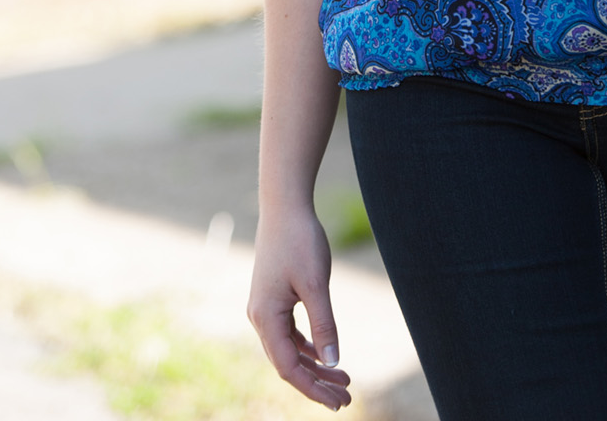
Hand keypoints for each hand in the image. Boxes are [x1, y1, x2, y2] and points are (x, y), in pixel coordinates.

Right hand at [248, 205, 351, 408]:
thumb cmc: (300, 241)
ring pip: (289, 350)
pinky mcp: (273, 299)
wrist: (284, 206)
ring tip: (343, 381)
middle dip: (316, 383)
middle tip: (346, 399)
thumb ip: (324, 325)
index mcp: (266, 317)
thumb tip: (333, 363)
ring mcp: (265, 309)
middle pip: (288, 364)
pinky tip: (325, 356)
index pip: (288, 368)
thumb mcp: (316, 284)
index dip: (313, 389)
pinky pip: (289, 334)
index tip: (338, 402)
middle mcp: (260, 318)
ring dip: (314, 367)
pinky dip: (307, 348)